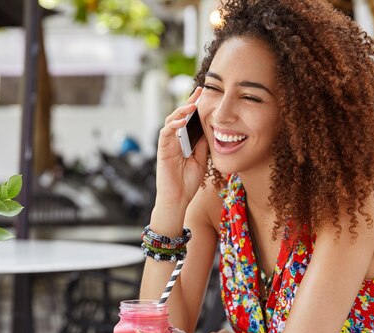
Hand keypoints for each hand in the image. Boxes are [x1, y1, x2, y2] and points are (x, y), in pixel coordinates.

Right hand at [154, 87, 209, 208]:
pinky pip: (165, 133)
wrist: (178, 199)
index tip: (206, 94)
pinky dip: (173, 125)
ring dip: (181, 111)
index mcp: (185, 141)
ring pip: (171, 121)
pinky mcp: (162, 150)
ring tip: (191, 105)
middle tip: (199, 91)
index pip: (190, 120)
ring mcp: (168, 144)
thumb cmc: (188, 182)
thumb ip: (203, 143)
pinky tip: (182, 121)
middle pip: (180, 116)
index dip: (197, 107)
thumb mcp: (202, 159)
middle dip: (189, 103)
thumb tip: (211, 126)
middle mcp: (175, 140)